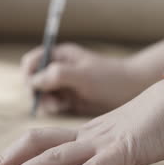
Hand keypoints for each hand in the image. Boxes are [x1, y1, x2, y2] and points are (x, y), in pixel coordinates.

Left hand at [0, 79, 163, 164]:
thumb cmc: (159, 116)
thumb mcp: (125, 131)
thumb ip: (107, 143)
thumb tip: (95, 155)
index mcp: (87, 132)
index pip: (40, 140)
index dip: (14, 154)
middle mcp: (87, 136)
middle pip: (35, 145)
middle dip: (6, 163)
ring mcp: (103, 143)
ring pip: (53, 157)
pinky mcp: (123, 152)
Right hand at [22, 43, 146, 115]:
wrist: (134, 90)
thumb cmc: (110, 78)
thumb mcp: (83, 75)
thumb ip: (57, 75)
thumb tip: (33, 82)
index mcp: (60, 55)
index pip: (31, 62)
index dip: (29, 75)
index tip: (36, 88)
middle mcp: (59, 69)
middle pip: (33, 81)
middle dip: (38, 92)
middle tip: (53, 101)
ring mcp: (64, 85)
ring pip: (42, 95)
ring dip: (47, 102)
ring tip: (61, 105)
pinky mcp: (71, 100)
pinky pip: (54, 105)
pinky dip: (56, 109)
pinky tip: (67, 108)